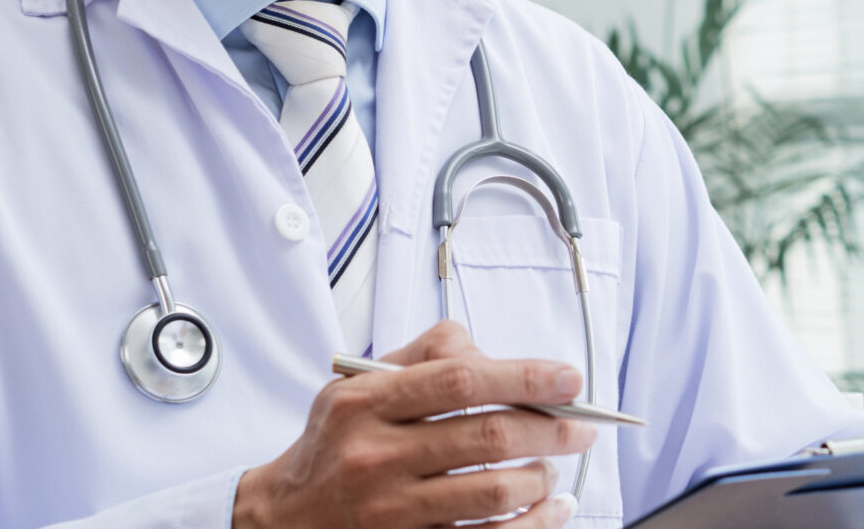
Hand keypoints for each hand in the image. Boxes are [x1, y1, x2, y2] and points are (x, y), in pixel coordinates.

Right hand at [234, 321, 597, 528]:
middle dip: (552, 428)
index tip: (569, 378)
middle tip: (582, 425)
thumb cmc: (333, 445)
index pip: (461, 380)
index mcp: (366, 404)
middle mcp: (377, 456)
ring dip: (542, 477)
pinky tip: (551, 509)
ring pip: (494, 492)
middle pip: (489, 436)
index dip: (525, 375)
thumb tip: (490, 352)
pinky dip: (532, 524)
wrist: (281, 518)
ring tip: (553, 467)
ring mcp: (391, 510)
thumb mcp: (356, 385)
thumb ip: (421, 355)